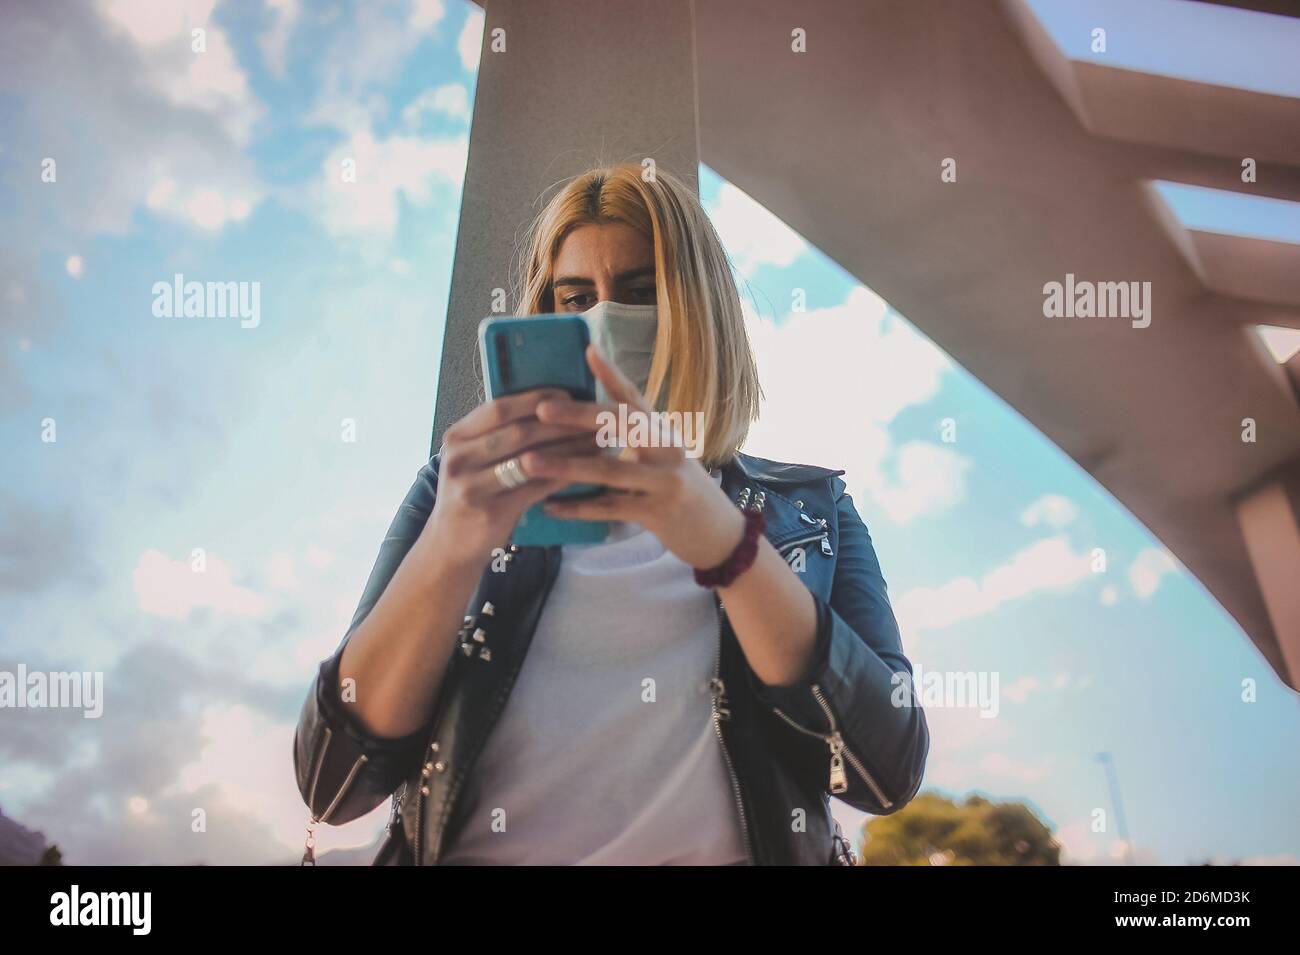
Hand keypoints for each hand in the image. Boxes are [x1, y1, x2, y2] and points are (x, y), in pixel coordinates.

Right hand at [427, 388, 596, 566]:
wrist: (450, 546)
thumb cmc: (471, 495)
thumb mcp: (471, 460)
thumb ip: (496, 435)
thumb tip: (547, 407)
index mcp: (456, 437)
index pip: (499, 408)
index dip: (536, 399)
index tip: (567, 396)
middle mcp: (459, 458)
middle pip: (518, 432)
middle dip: (561, 424)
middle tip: (591, 419)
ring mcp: (472, 487)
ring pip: (530, 460)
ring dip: (568, 449)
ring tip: (595, 441)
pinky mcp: (491, 511)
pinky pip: (535, 489)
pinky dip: (561, 476)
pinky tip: (583, 470)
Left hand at [524, 344, 746, 569]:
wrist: (720, 534)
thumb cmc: (680, 490)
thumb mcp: (663, 457)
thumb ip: (634, 439)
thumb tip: (587, 421)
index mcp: (664, 432)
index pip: (635, 397)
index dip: (612, 374)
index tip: (588, 350)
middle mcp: (667, 450)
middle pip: (621, 425)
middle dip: (578, 416)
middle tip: (542, 409)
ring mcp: (665, 482)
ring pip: (608, 471)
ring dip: (565, 467)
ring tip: (528, 463)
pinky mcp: (658, 514)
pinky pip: (610, 509)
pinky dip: (577, 508)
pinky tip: (549, 507)